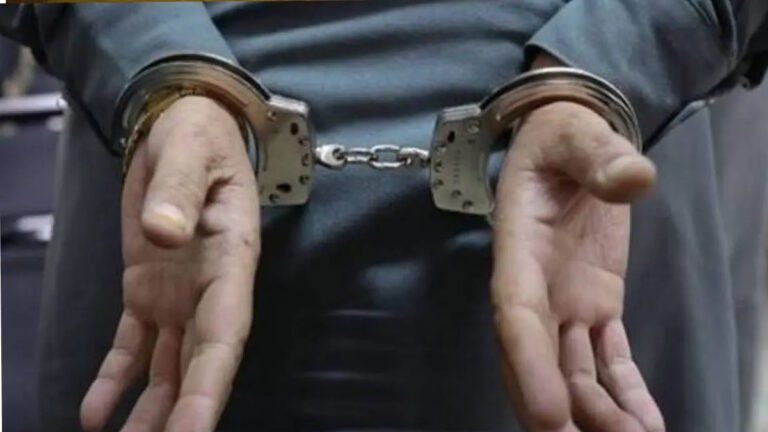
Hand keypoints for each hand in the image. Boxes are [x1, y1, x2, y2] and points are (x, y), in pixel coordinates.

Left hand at [80, 96, 259, 430]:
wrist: (182, 126)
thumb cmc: (198, 135)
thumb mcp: (189, 152)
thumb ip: (178, 191)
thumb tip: (162, 234)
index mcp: (229, 260)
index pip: (224, 335)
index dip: (209, 387)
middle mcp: (209, 289)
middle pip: (199, 364)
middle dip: (182, 415)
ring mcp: (178, 294)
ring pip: (166, 366)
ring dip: (149, 412)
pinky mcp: (147, 291)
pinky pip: (131, 344)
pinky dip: (114, 379)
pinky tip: (95, 413)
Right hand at [491, 99, 664, 430]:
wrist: (568, 143)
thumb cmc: (562, 136)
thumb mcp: (577, 134)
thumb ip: (599, 155)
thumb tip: (632, 179)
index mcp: (520, 248)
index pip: (517, 315)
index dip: (528, 366)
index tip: (549, 415)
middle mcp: (536, 287)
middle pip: (536, 359)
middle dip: (556, 408)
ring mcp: (565, 301)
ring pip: (573, 369)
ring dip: (597, 411)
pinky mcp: (594, 305)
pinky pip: (606, 356)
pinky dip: (624, 391)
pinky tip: (646, 424)